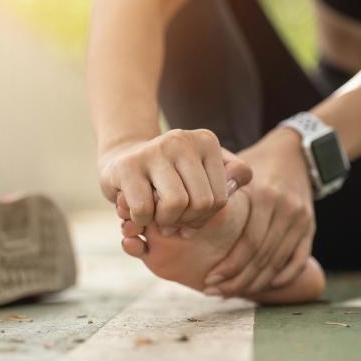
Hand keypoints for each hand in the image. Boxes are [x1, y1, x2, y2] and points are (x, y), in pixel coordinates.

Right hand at [99, 129, 251, 232]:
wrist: (122, 162)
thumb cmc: (171, 175)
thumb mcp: (204, 171)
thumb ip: (231, 175)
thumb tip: (238, 182)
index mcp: (206, 141)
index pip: (221, 198)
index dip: (205, 216)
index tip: (190, 213)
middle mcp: (181, 139)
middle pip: (201, 203)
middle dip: (187, 221)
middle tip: (173, 219)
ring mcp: (153, 150)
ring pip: (176, 205)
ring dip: (165, 221)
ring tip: (158, 215)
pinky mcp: (127, 166)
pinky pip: (145, 209)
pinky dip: (142, 220)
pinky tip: (137, 211)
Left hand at [203, 128, 314, 295]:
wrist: (294, 152)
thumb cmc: (253, 164)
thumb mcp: (232, 171)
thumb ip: (211, 192)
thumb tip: (173, 221)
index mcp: (263, 195)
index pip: (248, 242)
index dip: (229, 267)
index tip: (208, 281)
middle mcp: (284, 208)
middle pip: (262, 257)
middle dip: (237, 280)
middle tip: (214, 291)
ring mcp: (300, 218)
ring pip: (277, 262)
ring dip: (254, 284)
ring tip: (231, 292)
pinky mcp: (309, 225)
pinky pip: (297, 260)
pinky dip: (281, 278)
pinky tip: (261, 287)